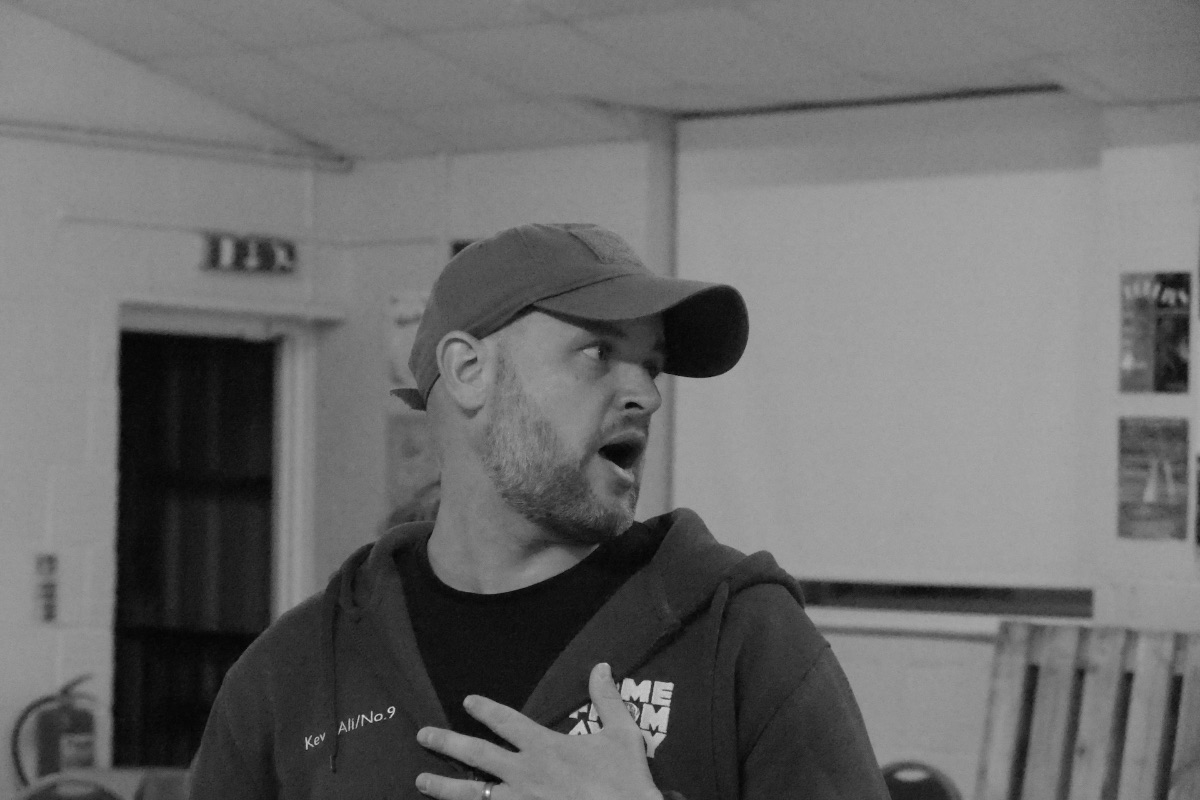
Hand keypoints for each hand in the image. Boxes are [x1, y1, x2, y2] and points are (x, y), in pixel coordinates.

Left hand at [415, 662, 662, 799]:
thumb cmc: (625, 781)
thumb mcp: (622, 734)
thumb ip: (607, 700)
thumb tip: (601, 666)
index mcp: (546, 747)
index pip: (507, 721)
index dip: (485, 709)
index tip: (468, 701)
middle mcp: (525, 773)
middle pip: (477, 755)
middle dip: (447, 743)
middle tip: (423, 735)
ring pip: (472, 793)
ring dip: (443, 786)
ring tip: (420, 780)